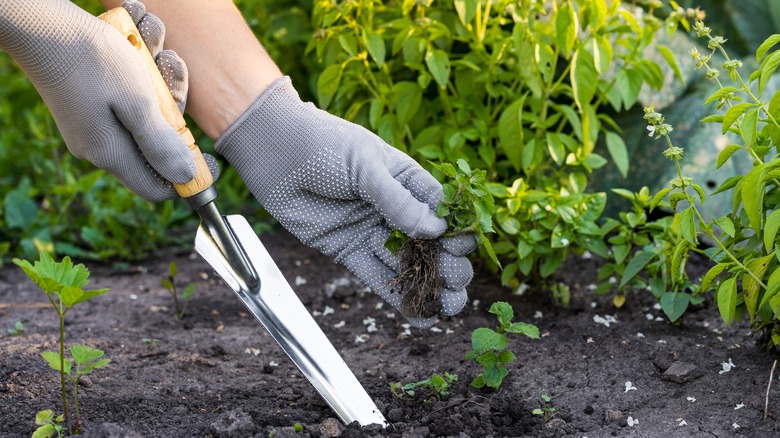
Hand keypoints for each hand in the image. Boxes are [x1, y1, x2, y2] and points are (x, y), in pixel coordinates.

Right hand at [0, 0, 193, 200]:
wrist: (39, 19)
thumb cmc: (90, 59)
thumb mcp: (137, 104)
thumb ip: (162, 144)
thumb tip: (185, 178)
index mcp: (110, 153)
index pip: (155, 187)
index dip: (187, 176)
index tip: (212, 157)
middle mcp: (100, 142)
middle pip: (157, 140)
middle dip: (174, 100)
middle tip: (172, 63)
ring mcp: (94, 118)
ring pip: (145, 103)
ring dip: (157, 68)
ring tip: (150, 33)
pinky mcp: (91, 95)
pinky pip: (126, 86)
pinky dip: (137, 58)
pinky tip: (136, 28)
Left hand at [215, 77, 475, 326]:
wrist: (272, 150)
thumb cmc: (322, 144)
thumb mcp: (365, 165)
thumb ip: (397, 200)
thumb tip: (436, 231)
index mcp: (406, 180)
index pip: (441, 210)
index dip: (454, 231)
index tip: (461, 248)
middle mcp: (393, 207)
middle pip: (430, 242)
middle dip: (448, 264)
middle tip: (457, 282)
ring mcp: (370, 230)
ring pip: (407, 263)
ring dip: (429, 286)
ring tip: (451, 308)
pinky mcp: (348, 250)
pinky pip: (376, 276)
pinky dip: (397, 296)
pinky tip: (419, 316)